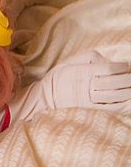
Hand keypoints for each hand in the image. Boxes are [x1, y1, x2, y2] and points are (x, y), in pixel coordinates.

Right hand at [10, 51, 130, 121]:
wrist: (44, 97)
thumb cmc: (60, 76)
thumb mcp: (73, 60)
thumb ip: (92, 58)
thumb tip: (109, 62)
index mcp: (85, 72)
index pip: (109, 69)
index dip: (122, 68)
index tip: (126, 66)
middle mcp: (88, 86)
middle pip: (115, 83)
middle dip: (128, 80)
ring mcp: (90, 99)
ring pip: (115, 96)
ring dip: (128, 92)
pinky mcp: (90, 109)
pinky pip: (110, 108)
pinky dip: (123, 106)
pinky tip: (130, 104)